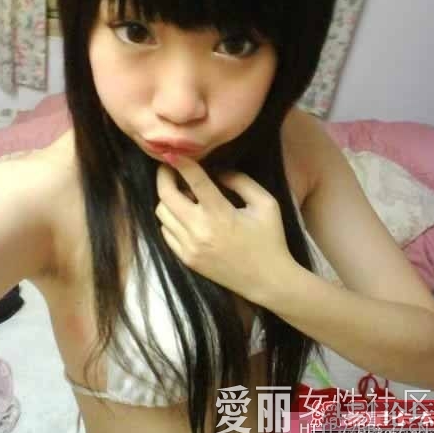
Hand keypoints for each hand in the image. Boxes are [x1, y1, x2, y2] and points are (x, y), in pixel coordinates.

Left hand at [155, 155, 294, 302]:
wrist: (268, 282)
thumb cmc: (271, 239)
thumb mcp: (266, 203)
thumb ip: (241, 181)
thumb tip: (218, 171)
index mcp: (220, 214)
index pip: (194, 181)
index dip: (181, 163)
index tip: (172, 151)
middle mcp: (199, 230)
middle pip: (166, 196)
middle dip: (164, 176)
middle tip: (170, 167)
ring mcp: (190, 247)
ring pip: (162, 213)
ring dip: (168, 198)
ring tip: (184, 193)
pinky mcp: (187, 259)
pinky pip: (166, 232)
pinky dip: (170, 219)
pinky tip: (185, 214)